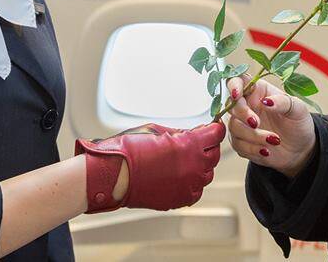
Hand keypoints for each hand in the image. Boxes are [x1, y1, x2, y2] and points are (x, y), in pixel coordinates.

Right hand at [76, 121, 224, 212]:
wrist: (112, 175)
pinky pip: (195, 191)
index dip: (214, 129)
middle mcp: (193, 167)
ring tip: (184, 159)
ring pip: (206, 175)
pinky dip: (192, 183)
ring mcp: (188, 185)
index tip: (211, 127)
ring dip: (201, 165)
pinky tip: (179, 175)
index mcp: (189, 145)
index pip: (215, 135)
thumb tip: (194, 133)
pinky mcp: (179, 199)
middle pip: (214, 155)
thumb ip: (181, 133)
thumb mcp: (157, 130)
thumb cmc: (129, 149)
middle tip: (197, 142)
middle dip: (208, 146)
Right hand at [225, 74, 316, 177]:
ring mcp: (242, 124)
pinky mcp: (241, 142)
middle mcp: (247, 105)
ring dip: (253, 135)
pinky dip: (252, 149)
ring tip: (274, 140)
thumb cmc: (298, 123)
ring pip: (234, 127)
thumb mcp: (298, 110)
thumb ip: (283, 102)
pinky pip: (237, 145)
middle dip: (243, 114)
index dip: (233, 85)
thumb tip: (266, 101)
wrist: (300, 149)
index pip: (238, 81)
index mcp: (258, 91)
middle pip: (231, 105)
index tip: (237, 95)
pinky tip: (267, 151)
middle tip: (256, 123)